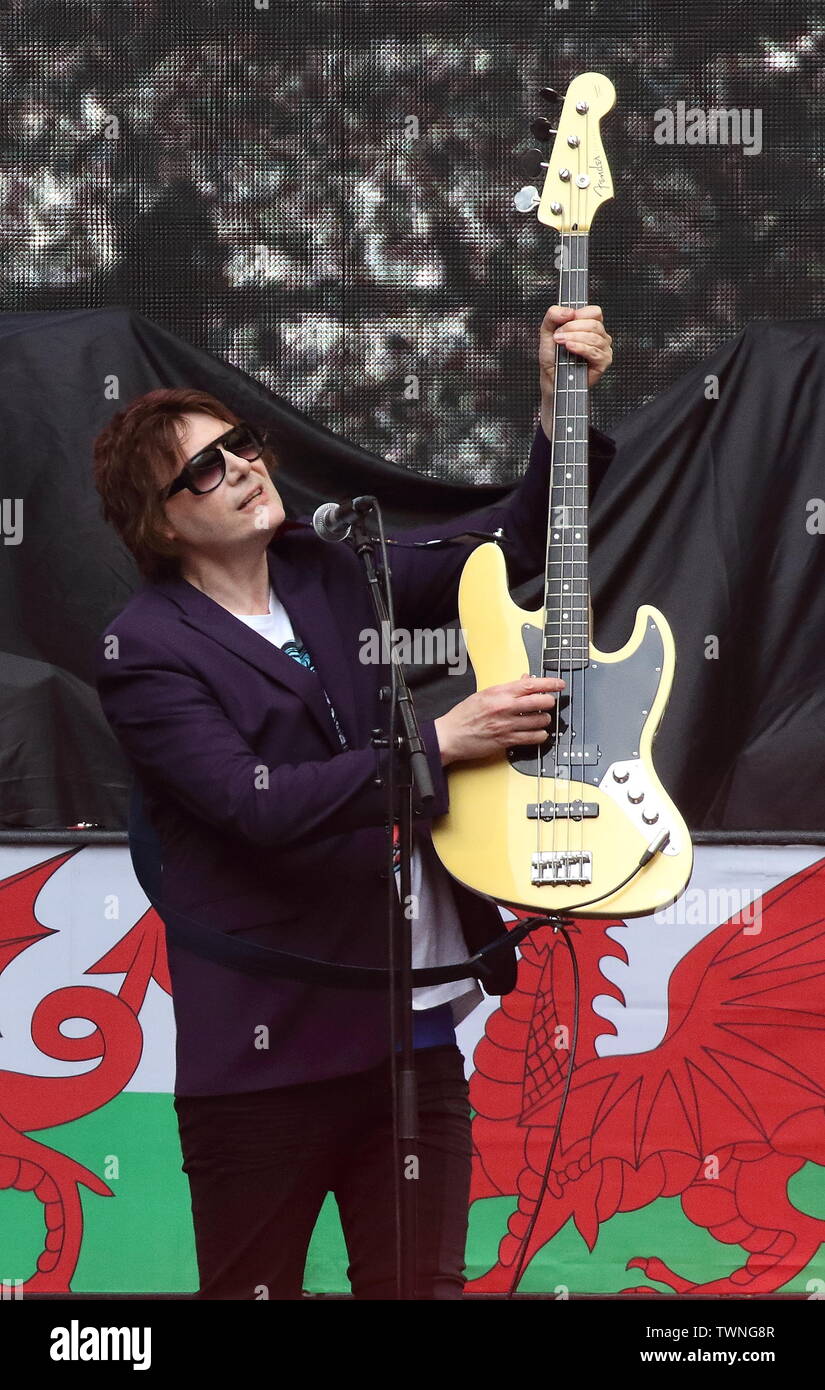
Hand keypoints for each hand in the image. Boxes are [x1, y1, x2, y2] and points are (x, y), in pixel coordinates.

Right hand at [434, 674, 564, 765]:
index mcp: (499, 692)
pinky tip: (538, 733)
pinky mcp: (507, 740)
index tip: (560, 684)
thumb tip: (526, 680)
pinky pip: (533, 738)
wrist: (450, 735)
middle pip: (540, 702)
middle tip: (549, 703)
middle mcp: (505, 707)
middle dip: (549, 702)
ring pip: (540, 720)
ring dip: (545, 720)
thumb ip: (507, 688)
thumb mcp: (484, 694)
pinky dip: (540, 735)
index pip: (530, 684)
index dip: (550, 683)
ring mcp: (507, 724)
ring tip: (541, 719)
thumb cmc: (464, 715)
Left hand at [539, 304, 612, 435]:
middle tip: (558, 336)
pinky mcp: (603, 362)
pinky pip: (595, 351)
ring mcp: (604, 349)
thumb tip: (569, 311)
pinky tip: (570, 348)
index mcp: (590, 326)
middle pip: (593, 323)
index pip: (595, 312)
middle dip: (572, 328)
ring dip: (574, 337)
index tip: (564, 323)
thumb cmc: (553, 358)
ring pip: (595, 336)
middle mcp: (600, 336)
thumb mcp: (547, 332)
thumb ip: (553, 315)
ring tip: (561, 343)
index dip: (579, 314)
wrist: (552, 379)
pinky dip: (581, 347)